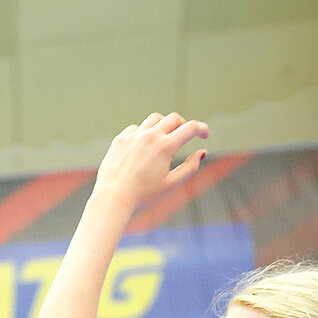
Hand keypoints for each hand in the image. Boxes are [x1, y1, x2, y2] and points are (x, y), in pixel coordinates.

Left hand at [93, 112, 208, 209]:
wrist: (113, 198)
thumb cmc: (144, 195)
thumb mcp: (172, 183)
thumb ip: (190, 167)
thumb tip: (202, 152)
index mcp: (165, 147)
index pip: (190, 128)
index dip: (202, 129)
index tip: (204, 135)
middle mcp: (150, 136)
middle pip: (173, 118)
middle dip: (183, 125)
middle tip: (184, 135)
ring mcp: (133, 136)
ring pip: (154, 119)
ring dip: (164, 125)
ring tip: (164, 137)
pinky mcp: (120, 139)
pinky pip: (136, 128)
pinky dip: (144, 133)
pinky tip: (144, 145)